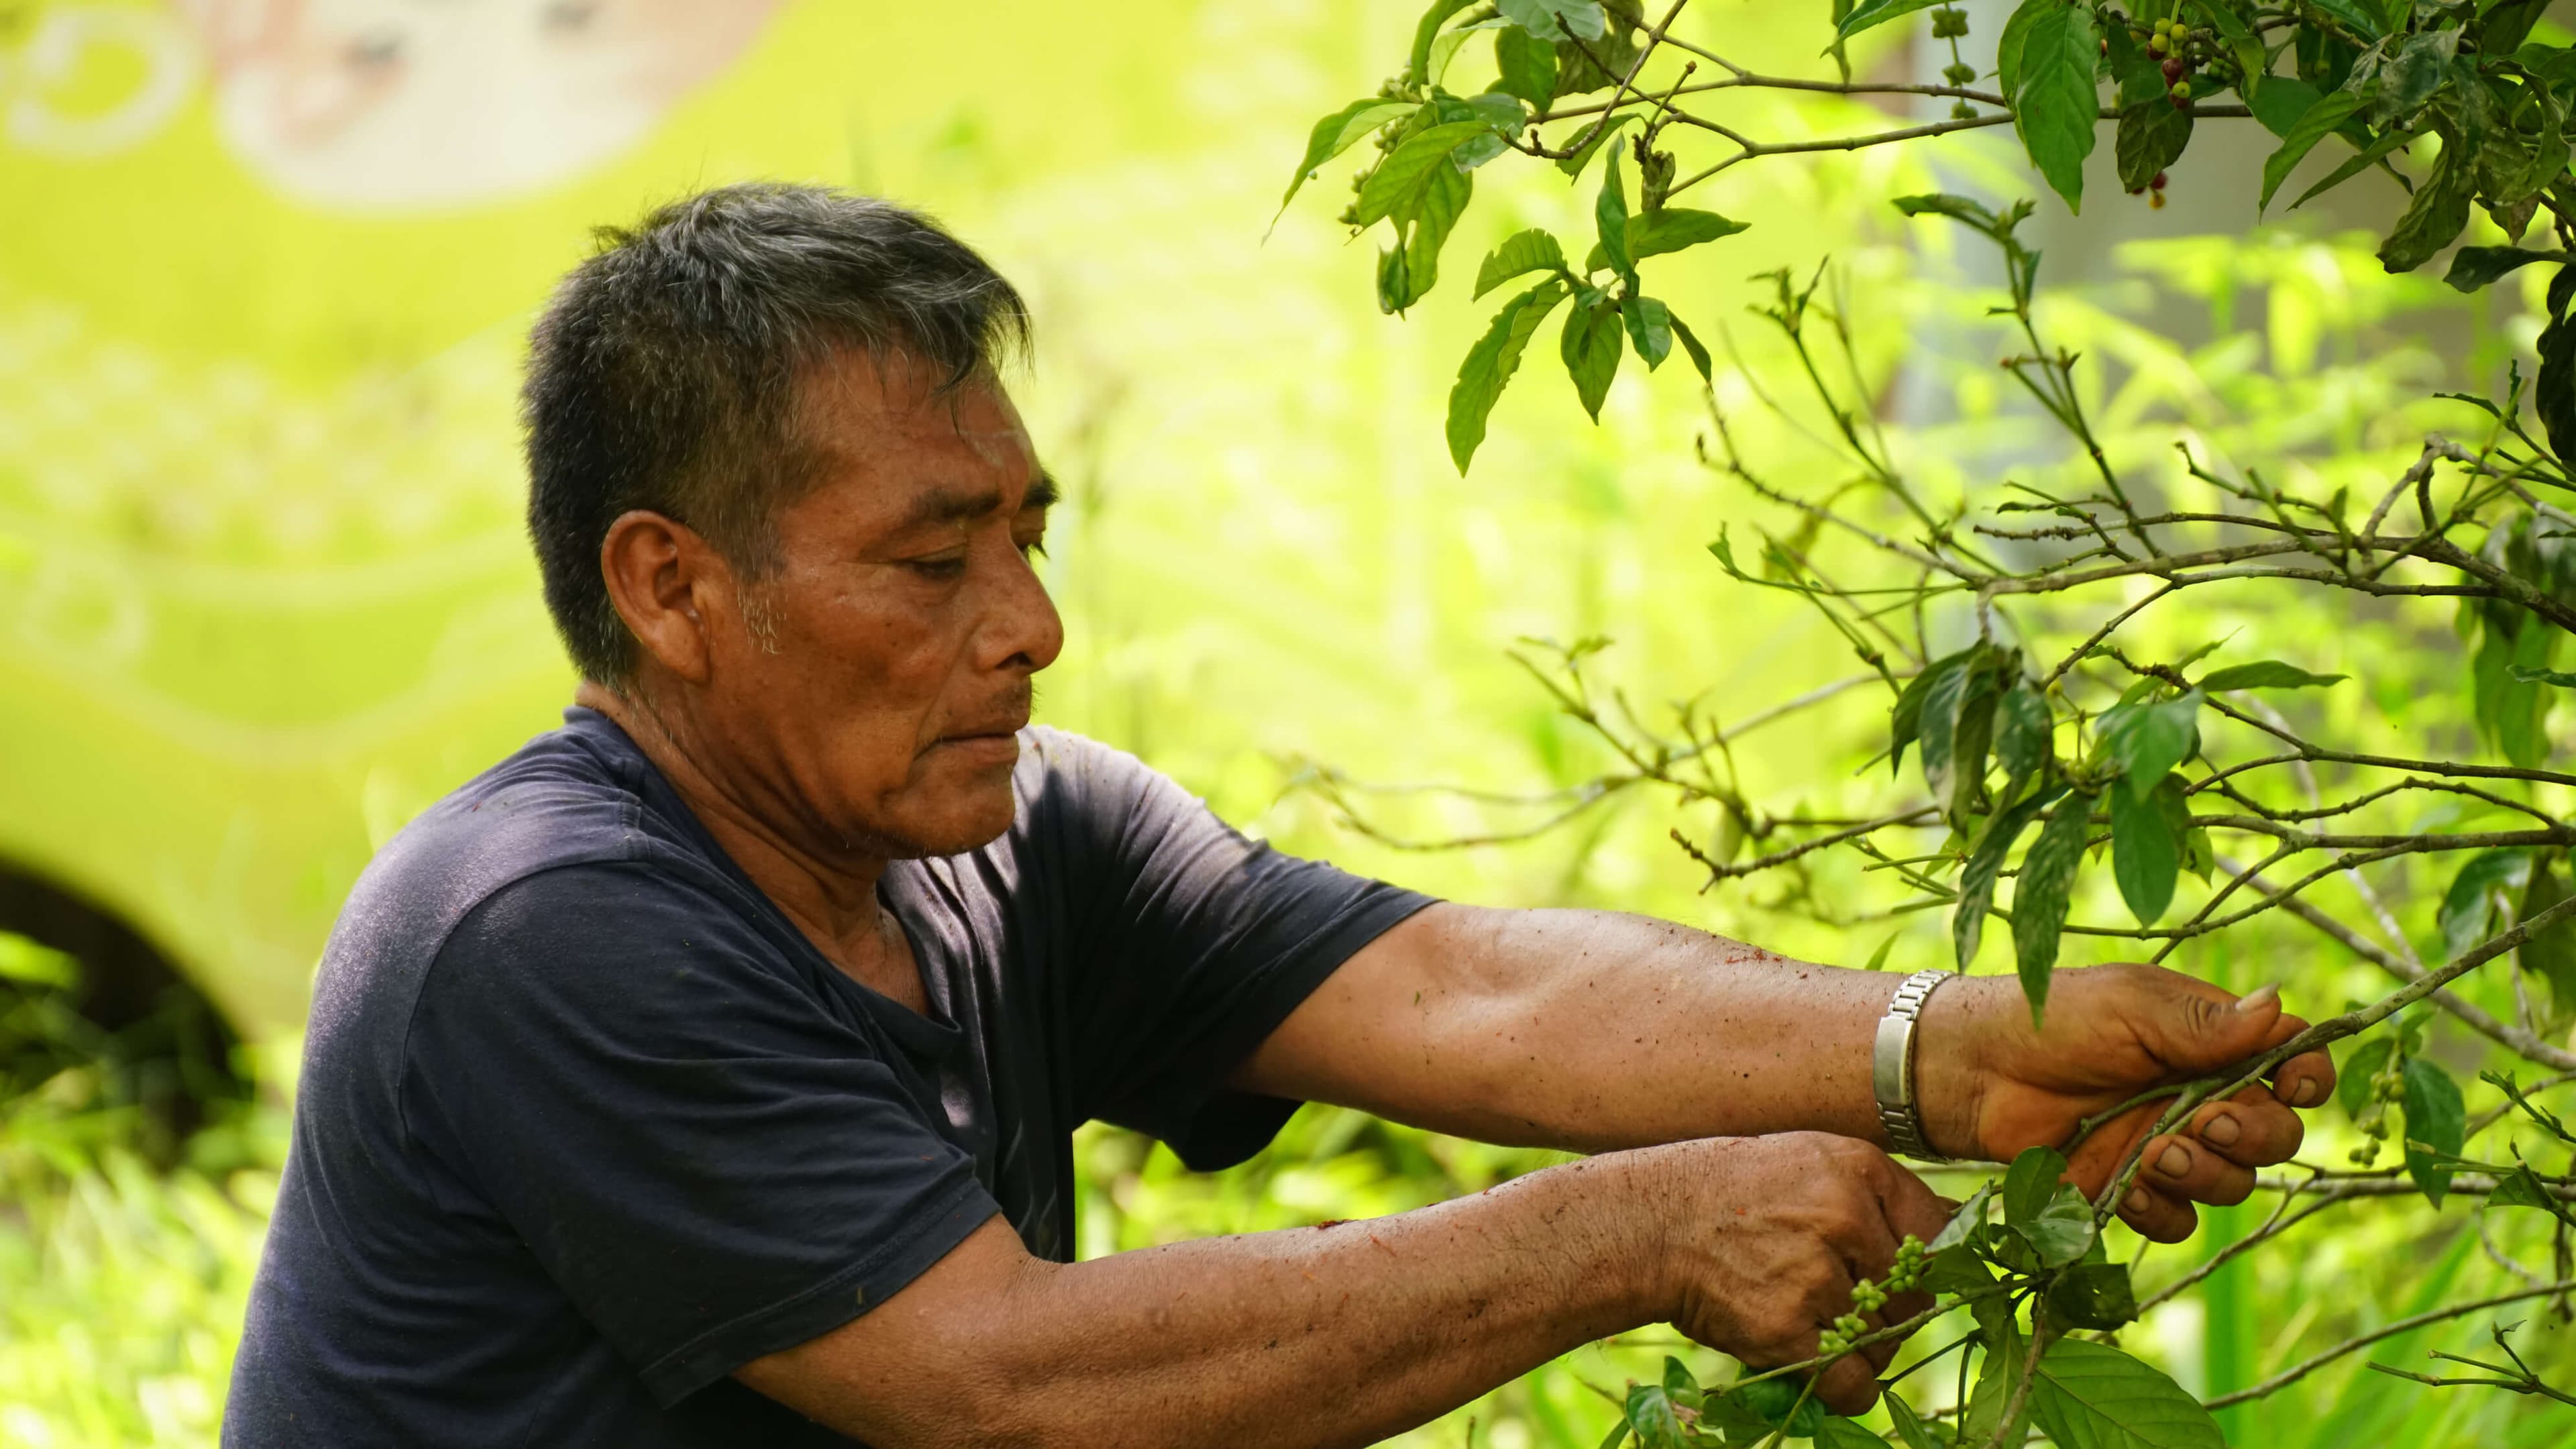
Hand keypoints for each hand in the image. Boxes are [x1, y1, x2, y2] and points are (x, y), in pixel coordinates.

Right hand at [1635, 1132, 1952, 1415]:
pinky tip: (1816, 1360)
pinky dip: (1844, 1387)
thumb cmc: (1737, 1192)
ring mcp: (1814, 1275)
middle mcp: (1843, 1218)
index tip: (1898, 1278)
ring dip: (1860, 1348)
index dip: (1925, 1268)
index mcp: (1858, 1170)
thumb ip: (1880, 1193)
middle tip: (1842, 1301)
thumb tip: (1962, 1228)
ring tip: (1813, 1320)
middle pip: (1915, 1299)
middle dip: (1889, 1313)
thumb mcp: (1814, 1161)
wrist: (1652, 1224)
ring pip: (1885, 1344)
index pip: (1939, 1238)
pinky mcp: (1785, 1329)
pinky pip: (1853, 1384)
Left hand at [1914, 964, 2336, 1241]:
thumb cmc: (2050, 1018)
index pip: (2292, 1065)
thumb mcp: (2127, 1007)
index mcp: (2210, 1042)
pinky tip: (2132, 1188)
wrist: (1974, 1069)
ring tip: (2154, 1153)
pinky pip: (2178, 1221)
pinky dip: (2165, 1211)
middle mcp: (2200, 1096)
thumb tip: (2280, 1008)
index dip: (2307, 1080)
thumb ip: (2202, 1022)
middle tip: (2206, 1123)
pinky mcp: (2129, 1187)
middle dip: (2256, 1136)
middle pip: (2276, 1135)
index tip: (2291, 1087)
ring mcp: (2167, 1145)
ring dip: (2208, 1175)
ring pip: (2233, 1184)